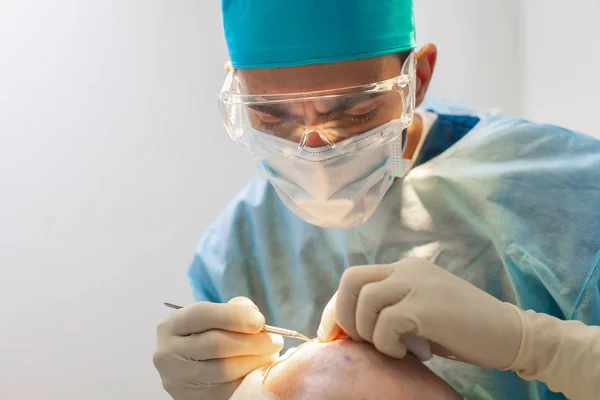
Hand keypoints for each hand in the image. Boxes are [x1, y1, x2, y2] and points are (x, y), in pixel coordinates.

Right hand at [153, 297, 283, 399]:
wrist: (196, 369)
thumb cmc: (210, 336)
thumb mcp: (216, 318)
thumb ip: (234, 310)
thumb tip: (253, 316)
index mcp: (171, 326)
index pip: (202, 314)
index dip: (234, 316)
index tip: (260, 321)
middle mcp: (168, 353)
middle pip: (215, 344)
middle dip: (252, 341)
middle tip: (275, 341)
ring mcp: (177, 380)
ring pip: (224, 369)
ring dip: (255, 361)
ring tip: (271, 355)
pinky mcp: (191, 399)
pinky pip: (226, 390)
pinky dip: (248, 378)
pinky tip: (259, 370)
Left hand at [318, 258, 522, 368]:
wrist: (509, 333)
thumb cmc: (463, 329)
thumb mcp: (421, 311)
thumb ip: (391, 308)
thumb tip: (351, 328)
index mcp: (405, 268)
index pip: (354, 277)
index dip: (336, 306)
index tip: (331, 333)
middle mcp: (408, 269)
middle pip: (350, 280)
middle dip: (341, 314)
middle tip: (354, 342)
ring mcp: (418, 284)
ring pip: (365, 301)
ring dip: (367, 331)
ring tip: (389, 347)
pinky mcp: (426, 306)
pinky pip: (386, 323)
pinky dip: (387, 343)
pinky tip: (405, 352)